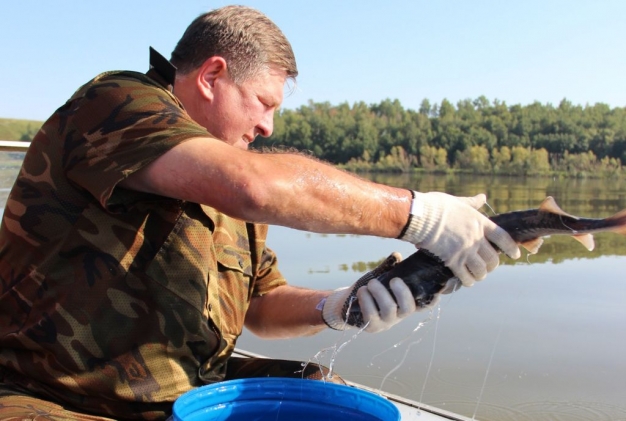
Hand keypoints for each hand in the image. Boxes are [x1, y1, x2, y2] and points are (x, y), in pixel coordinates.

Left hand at [322, 253, 422, 332]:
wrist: (346, 301)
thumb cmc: (368, 289)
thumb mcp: (380, 277)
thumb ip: (389, 268)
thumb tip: (397, 255)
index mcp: (405, 302)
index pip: (424, 305)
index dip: (432, 299)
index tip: (436, 290)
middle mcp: (399, 315)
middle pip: (408, 308)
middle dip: (402, 292)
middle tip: (393, 280)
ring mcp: (386, 322)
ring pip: (389, 309)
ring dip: (380, 292)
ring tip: (371, 283)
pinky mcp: (372, 326)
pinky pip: (372, 314)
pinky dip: (366, 299)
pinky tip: (362, 291)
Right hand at [400, 192, 519, 285]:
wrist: (421, 216)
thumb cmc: (437, 206)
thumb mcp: (458, 201)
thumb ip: (472, 203)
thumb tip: (482, 197)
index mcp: (480, 223)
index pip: (503, 238)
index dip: (511, 248)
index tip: (515, 254)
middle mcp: (476, 238)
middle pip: (493, 259)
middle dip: (492, 265)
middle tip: (488, 267)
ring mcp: (465, 250)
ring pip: (481, 270)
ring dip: (481, 275)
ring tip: (477, 275)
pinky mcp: (452, 260)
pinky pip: (466, 276)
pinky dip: (468, 281)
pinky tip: (467, 281)